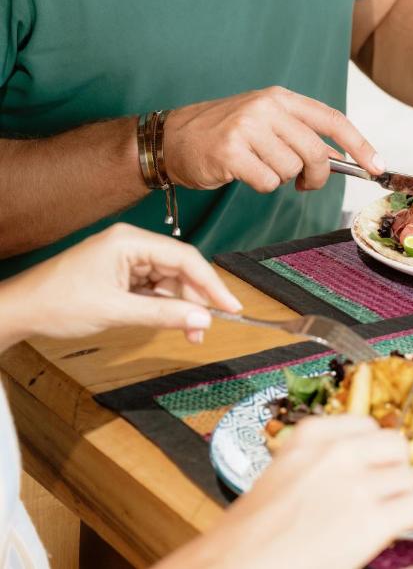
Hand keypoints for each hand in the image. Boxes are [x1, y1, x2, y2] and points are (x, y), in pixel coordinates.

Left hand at [0, 223, 240, 344]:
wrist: (20, 311)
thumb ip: (164, 315)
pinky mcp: (121, 274)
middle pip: (180, 269)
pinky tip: (170, 322)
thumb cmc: (57, 303)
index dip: (212, 284)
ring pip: (170, 281)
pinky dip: (165, 307)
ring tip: (187, 333)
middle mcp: (131, 244)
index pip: (185, 258)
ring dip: (181, 307)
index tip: (230, 306)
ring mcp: (126, 259)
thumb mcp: (117, 311)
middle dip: (196, 300)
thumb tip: (203, 320)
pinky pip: (155, 288)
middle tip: (204, 329)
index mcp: (129, 241)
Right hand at [161, 417, 412, 568]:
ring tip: (381, 518)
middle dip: (392, 470)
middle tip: (380, 495)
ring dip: (401, 498)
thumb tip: (360, 468)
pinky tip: (399, 528)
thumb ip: (319, 464)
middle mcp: (337, 453)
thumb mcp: (281, 476)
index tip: (370, 468)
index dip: (372, 452)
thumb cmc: (250, 535)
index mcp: (310, 437)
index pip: (367, 426)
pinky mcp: (372, 521)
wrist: (235, 566)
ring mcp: (357, 485)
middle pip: (396, 446)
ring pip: (410, 478)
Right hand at [162, 86, 385, 193]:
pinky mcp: (231, 152)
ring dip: (281, 179)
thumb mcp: (266, 123)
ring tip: (258, 167)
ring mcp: (247, 128)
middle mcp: (266, 108)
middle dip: (317, 176)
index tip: (377, 166)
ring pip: (291, 170)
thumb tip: (343, 160)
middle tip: (306, 184)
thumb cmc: (224, 134)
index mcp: (281, 98)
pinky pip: (268, 182)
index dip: (360, 145)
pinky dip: (261, 185)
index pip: (332, 120)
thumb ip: (302, 136)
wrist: (172, 139)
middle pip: (316, 152)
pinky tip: (243, 173)